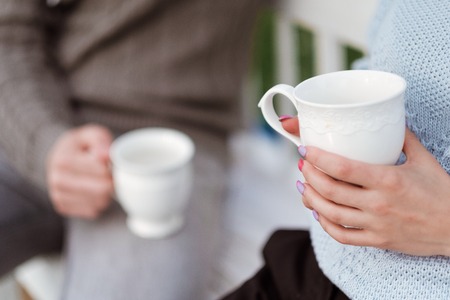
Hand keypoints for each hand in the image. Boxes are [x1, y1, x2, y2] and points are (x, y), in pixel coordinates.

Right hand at [46, 124, 113, 218]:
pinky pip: (93, 211)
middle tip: (111, 175)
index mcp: (64, 160)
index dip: (112, 168)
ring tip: (102, 181)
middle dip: (112, 182)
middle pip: (102, 189)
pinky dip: (99, 202)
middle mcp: (58, 180)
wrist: (58, 157)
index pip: (101, 171)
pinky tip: (94, 191)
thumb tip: (105, 156)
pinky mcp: (62, 207)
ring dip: (107, 193)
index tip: (111, 164)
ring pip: (99, 202)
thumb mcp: (92, 135)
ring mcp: (58, 196)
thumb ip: (101, 141)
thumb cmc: (81, 146)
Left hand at [281, 117, 449, 255]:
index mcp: (388, 180)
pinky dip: (325, 225)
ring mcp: (375, 225)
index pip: (343, 168)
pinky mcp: (377, 240)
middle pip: (330, 190)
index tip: (305, 149)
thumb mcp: (423, 160)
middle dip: (309, 175)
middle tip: (302, 165)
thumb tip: (389, 119)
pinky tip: (318, 212)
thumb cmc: (441, 193)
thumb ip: (403, 138)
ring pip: (330, 213)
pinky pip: (342, 236)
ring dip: (310, 199)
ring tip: (302, 186)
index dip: (318, 158)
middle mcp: (378, 204)